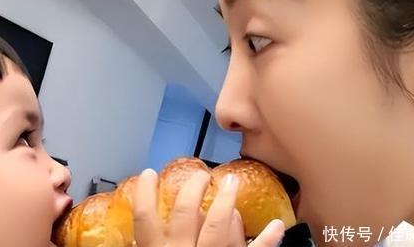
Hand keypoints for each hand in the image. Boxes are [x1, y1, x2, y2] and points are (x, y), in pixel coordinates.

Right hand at [133, 168, 284, 246]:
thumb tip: (136, 239)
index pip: (144, 218)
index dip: (145, 193)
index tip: (149, 173)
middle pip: (185, 212)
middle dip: (193, 188)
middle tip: (200, 176)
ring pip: (217, 225)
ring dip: (225, 201)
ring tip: (230, 181)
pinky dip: (267, 240)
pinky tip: (278, 226)